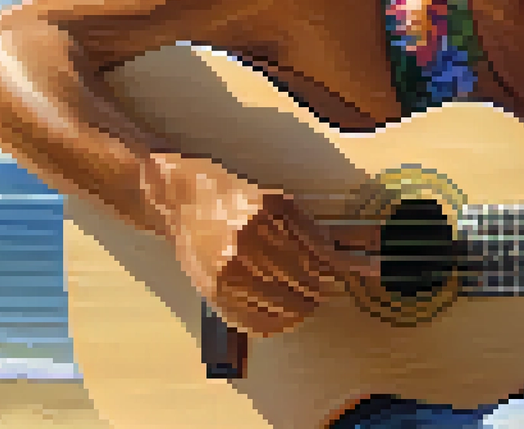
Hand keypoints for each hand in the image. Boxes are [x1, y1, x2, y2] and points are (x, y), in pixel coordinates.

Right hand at [147, 153, 379, 335]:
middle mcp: (241, 254)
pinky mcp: (213, 296)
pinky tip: (283, 319)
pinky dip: (274, 325)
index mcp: (260, 225)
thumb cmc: (235, 197)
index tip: (335, 278)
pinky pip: (252, 323)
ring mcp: (224, 278)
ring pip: (278, 310)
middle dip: (314, 293)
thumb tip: (338, 260)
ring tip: (304, 304)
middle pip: (296, 288)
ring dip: (298, 310)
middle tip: (319, 291)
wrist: (185, 203)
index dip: (327, 275)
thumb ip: (309, 231)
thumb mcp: (278, 202)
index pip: (309, 263)